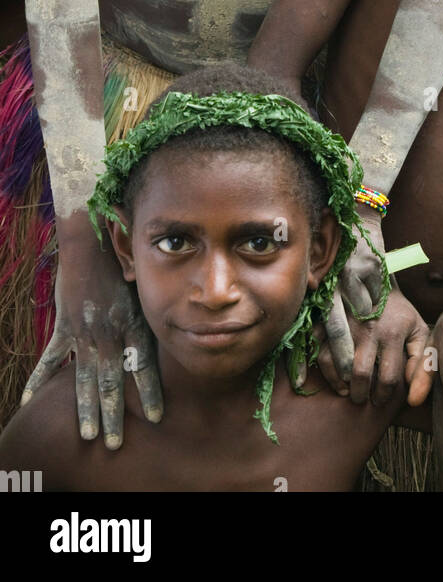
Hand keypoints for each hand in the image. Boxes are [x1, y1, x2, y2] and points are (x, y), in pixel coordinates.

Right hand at [21, 234, 162, 448]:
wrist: (92, 245)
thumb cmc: (122, 265)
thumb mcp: (142, 292)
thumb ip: (148, 318)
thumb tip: (167, 334)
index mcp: (132, 324)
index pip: (143, 366)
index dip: (150, 393)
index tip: (156, 417)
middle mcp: (109, 334)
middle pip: (113, 382)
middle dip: (114, 416)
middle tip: (113, 443)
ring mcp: (84, 333)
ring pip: (85, 379)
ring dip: (86, 409)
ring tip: (88, 435)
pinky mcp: (64, 327)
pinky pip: (50, 360)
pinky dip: (39, 380)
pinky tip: (29, 402)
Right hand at [315, 284, 427, 406]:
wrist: (377, 277)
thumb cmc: (399, 313)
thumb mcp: (418, 332)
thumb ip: (422, 363)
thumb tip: (414, 397)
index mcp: (393, 333)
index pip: (388, 378)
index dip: (384, 396)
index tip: (380, 399)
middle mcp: (368, 328)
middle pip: (361, 373)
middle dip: (360, 394)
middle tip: (360, 399)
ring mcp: (345, 322)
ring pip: (335, 363)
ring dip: (338, 383)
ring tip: (345, 390)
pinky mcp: (327, 317)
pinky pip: (315, 348)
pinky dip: (315, 367)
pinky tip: (320, 379)